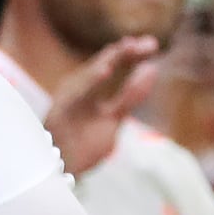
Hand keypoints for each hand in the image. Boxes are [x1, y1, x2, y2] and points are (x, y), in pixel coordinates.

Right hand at [44, 35, 159, 176]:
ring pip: (91, 72)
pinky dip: (91, 80)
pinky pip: (78, 92)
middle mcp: (79, 87)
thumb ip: (130, 96)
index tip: (153, 45)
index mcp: (91, 87)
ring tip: (129, 47)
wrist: (61, 170)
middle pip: (104, 63)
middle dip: (126, 52)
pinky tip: (106, 70)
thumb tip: (152, 68)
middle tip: (150, 43)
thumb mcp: (114, 117)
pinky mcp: (60, 109)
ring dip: (110, 59)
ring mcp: (69, 97)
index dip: (132, 54)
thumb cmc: (83, 144)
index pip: (113, 63)